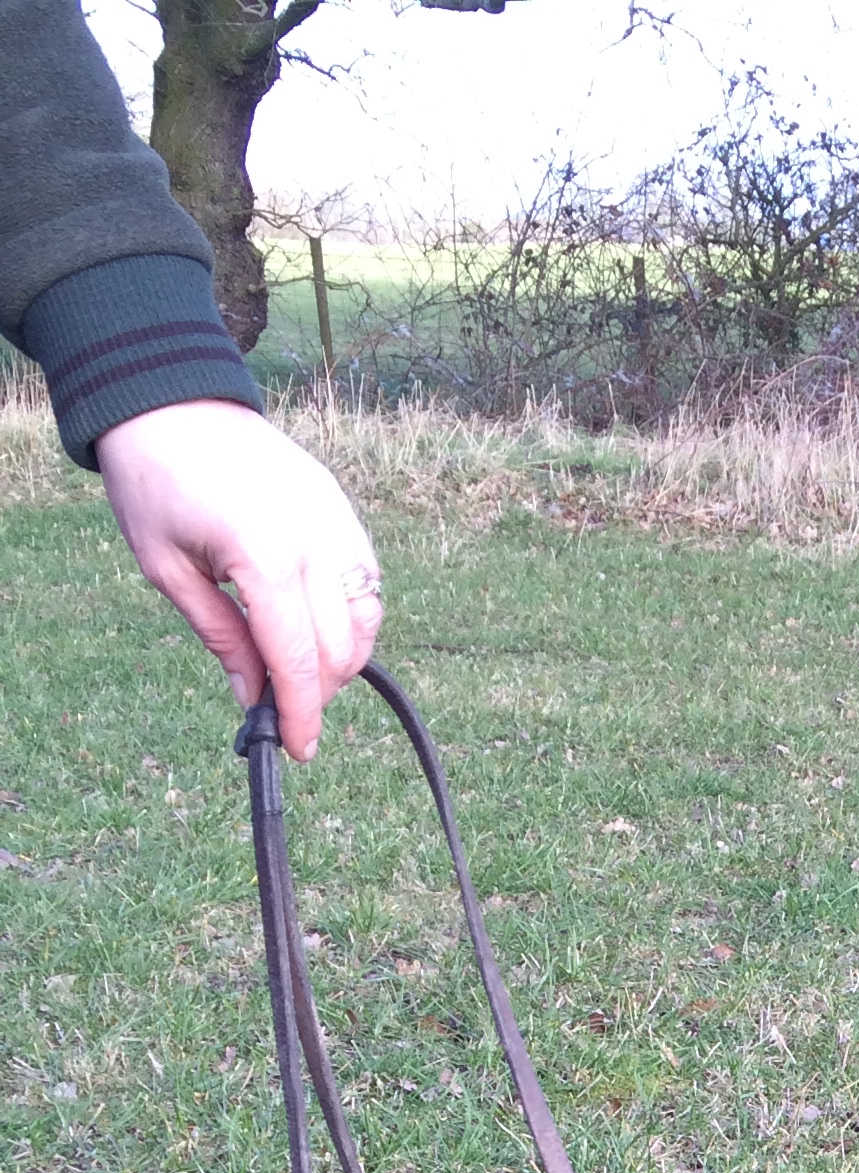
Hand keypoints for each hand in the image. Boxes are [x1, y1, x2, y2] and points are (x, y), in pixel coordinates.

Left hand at [94, 400, 382, 762]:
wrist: (170, 400)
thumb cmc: (154, 482)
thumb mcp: (167, 569)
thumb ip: (220, 635)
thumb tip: (253, 696)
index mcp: (264, 558)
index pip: (298, 660)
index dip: (302, 713)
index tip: (298, 749)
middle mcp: (313, 541)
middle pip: (340, 649)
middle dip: (318, 691)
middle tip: (285, 706)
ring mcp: (335, 522)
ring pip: (365, 619)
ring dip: (342, 658)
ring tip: (303, 668)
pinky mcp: (341, 509)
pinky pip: (365, 580)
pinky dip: (354, 617)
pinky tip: (321, 626)